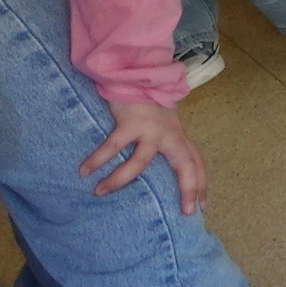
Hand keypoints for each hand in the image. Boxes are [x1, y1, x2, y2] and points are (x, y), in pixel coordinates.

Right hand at [80, 100, 205, 213]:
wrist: (135, 75)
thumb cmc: (147, 103)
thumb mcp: (163, 124)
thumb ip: (164, 143)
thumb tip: (156, 172)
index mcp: (178, 136)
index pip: (197, 163)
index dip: (201, 184)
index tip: (202, 207)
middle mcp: (170, 134)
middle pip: (186, 164)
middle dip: (188, 188)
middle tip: (186, 211)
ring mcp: (151, 128)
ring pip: (140, 161)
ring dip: (119, 179)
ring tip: (99, 192)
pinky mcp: (130, 122)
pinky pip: (112, 146)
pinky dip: (97, 159)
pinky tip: (84, 170)